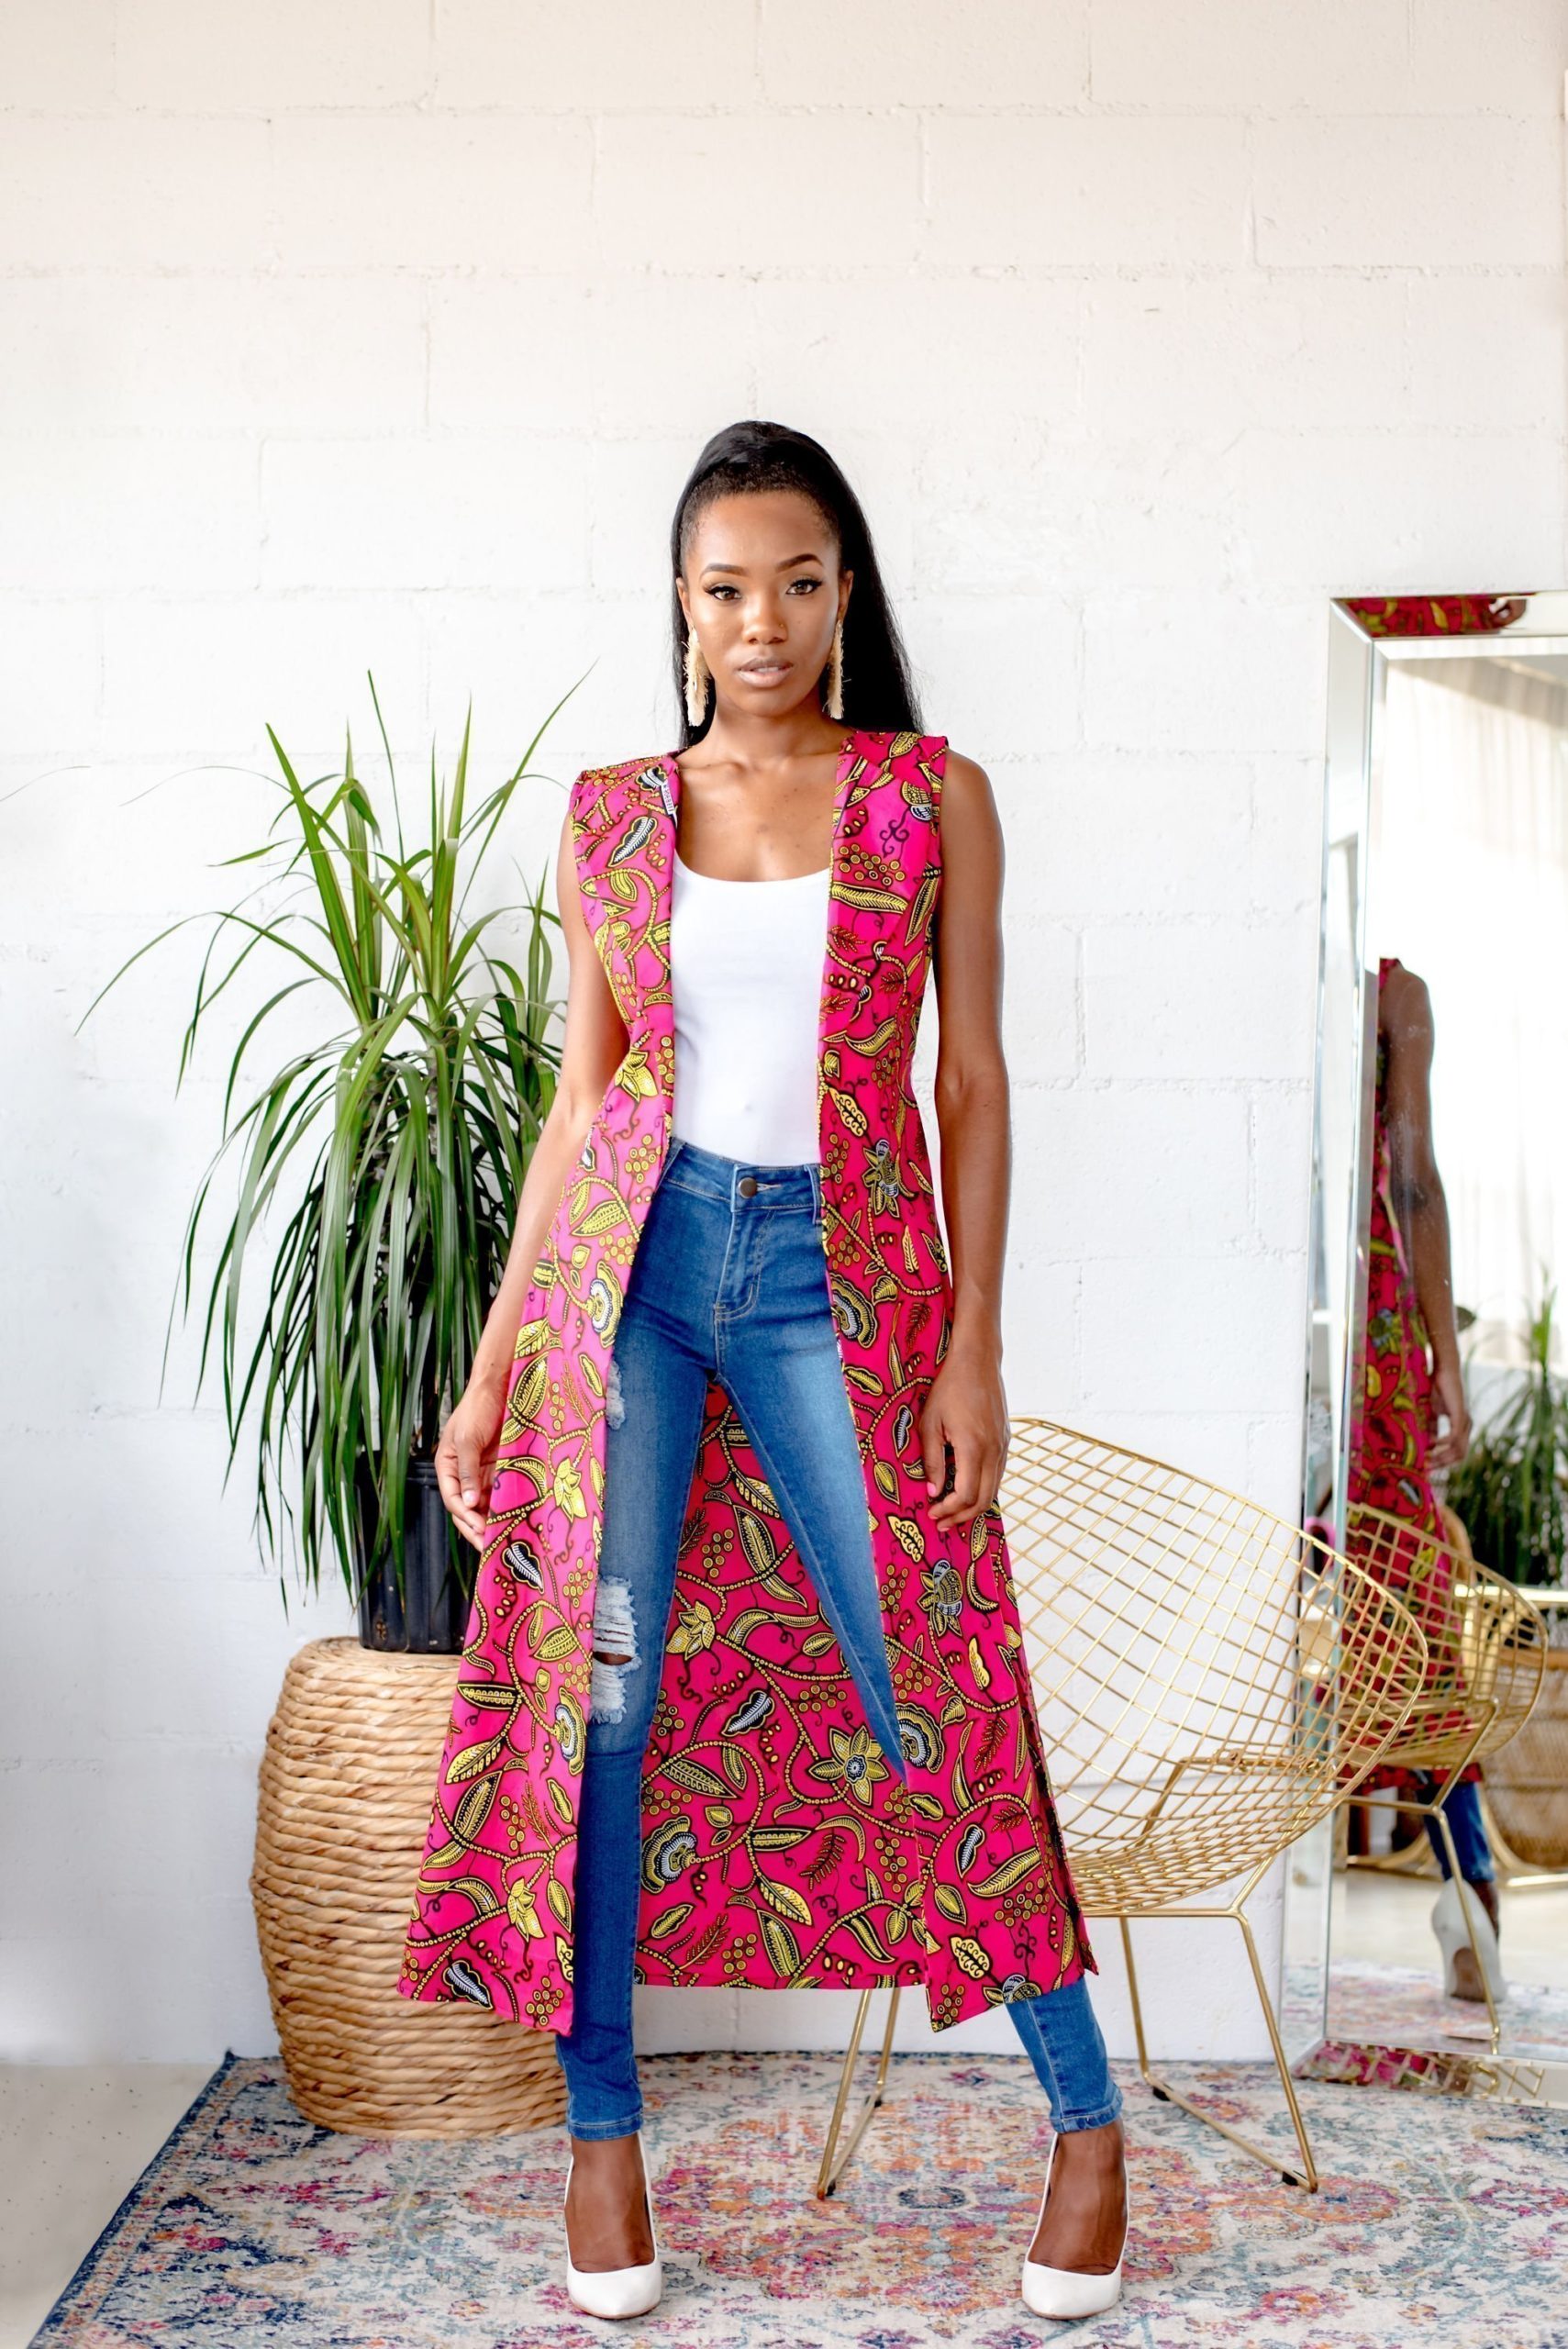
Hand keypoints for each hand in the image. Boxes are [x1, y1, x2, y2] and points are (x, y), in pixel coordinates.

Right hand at [435, 1372, 507, 1549]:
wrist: (500, 1387)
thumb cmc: (477, 1409)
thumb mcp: (467, 1439)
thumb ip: (467, 1472)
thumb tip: (468, 1504)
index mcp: (447, 1466)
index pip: (453, 1499)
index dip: (465, 1517)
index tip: (479, 1531)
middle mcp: (463, 1473)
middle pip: (467, 1507)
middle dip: (476, 1526)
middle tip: (490, 1546)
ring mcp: (481, 1472)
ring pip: (484, 1504)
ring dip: (491, 1520)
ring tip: (503, 1539)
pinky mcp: (499, 1468)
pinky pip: (500, 1492)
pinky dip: (504, 1507)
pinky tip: (514, 1519)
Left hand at [918, 1344, 1008, 1530]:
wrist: (978, 1361)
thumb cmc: (949, 1388)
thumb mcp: (930, 1423)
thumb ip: (931, 1460)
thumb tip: (932, 1492)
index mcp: (973, 1447)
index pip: (966, 1495)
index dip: (948, 1510)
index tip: (932, 1513)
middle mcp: (993, 1450)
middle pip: (983, 1499)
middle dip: (962, 1516)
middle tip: (942, 1523)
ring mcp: (1003, 1445)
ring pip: (994, 1489)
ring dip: (974, 1505)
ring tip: (952, 1512)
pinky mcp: (1006, 1439)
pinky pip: (997, 1473)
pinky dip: (983, 1488)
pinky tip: (967, 1489)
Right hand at [1427, 1355, 1471, 1467]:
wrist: (1444, 1370)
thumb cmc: (1437, 1387)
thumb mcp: (1432, 1411)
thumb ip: (1432, 1427)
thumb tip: (1429, 1444)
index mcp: (1462, 1426)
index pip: (1458, 1451)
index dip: (1444, 1461)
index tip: (1429, 1466)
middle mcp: (1467, 1425)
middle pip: (1460, 1455)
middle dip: (1443, 1463)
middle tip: (1427, 1467)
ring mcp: (1465, 1421)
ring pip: (1459, 1449)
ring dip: (1442, 1456)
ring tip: (1428, 1458)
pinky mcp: (1460, 1416)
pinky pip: (1454, 1437)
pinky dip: (1443, 1443)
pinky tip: (1433, 1444)